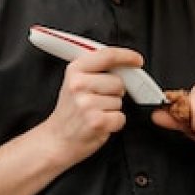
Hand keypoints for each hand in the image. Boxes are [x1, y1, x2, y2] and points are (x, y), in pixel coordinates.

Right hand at [40, 47, 142, 165]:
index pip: (107, 55)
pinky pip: (121, 117)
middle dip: (115, 92)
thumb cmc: (70, 111)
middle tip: (98, 100)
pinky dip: (115, 123)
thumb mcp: (75, 82)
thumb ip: (96, 69)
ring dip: (113, 109)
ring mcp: (86, 103)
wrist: (57, 139)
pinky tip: (100, 123)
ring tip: (96, 112)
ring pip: (120, 100)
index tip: (137, 60)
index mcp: (75, 70)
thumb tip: (124, 65)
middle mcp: (78, 84)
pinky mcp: (96, 121)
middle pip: (118, 82)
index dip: (127, 56)